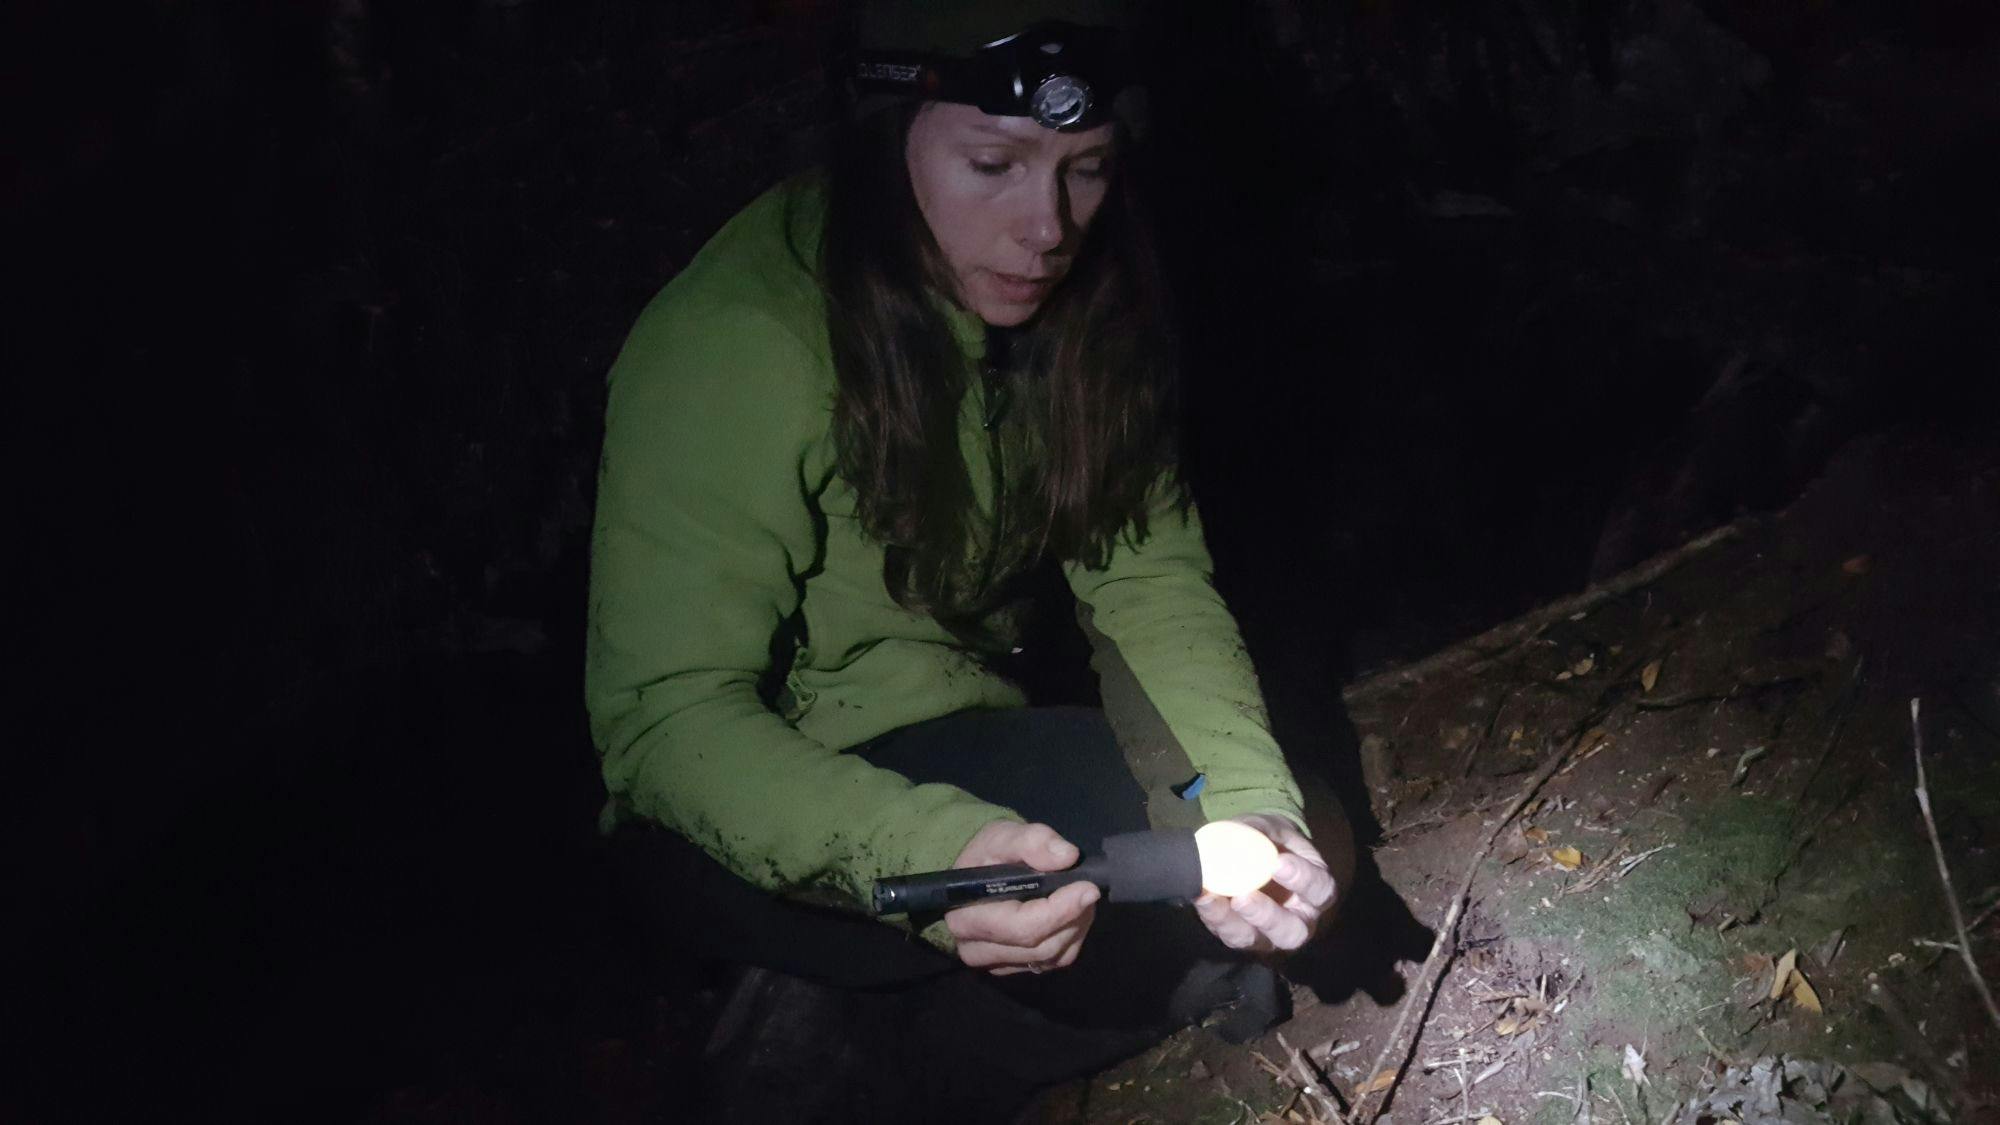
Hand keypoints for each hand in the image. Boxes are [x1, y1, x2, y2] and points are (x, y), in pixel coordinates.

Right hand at [945, 820, 1099, 975]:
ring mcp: (996, 964)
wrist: (976, 876)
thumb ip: (1031, 841)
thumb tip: (1067, 856)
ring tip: (1077, 897)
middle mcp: (976, 949)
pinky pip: (1054, 962)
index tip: (1088, 889)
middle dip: (1073, 918)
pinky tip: (1068, 915)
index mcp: (967, 918)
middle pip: (1042, 947)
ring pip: (1053, 957)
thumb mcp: (1003, 836)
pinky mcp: (1014, 969)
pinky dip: (1070, 938)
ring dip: (1075, 927)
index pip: (1023, 927)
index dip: (1060, 910)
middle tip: (1087, 889)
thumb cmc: (987, 856)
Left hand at [1194, 813, 1336, 951]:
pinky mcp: (1243, 937)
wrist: (1248, 850)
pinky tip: (1202, 898)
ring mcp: (1270, 934)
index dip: (1302, 879)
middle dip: (1267, 916)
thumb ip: (1260, 833)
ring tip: (1212, 898)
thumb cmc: (1269, 839)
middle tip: (1243, 896)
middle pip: (1293, 932)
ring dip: (1233, 923)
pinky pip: (1230, 936)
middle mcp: (1299, 919)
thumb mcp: (1270, 828)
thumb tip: (1242, 840)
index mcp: (1316, 889)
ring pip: (1258, 942)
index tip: (1278, 863)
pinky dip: (1214, 918)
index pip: (1320, 890)